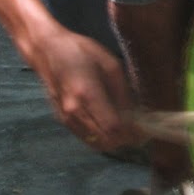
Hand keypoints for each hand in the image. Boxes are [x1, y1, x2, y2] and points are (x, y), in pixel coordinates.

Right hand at [24, 27, 138, 150]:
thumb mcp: (111, 65)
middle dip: (125, 139)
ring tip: (128, 130)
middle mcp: (74, 111)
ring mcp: (66, 118)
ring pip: (95, 143)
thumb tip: (136, 115)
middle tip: (139, 131)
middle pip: (105, 140)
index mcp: (88, 95)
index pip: (113, 127)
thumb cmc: (82, 52)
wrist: (48, 51)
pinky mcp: (62, 120)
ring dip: (113, 141)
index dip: (131, 133)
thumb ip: (123, 92)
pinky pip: (85, 137)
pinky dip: (101, 138)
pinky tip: (111, 127)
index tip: (145, 130)